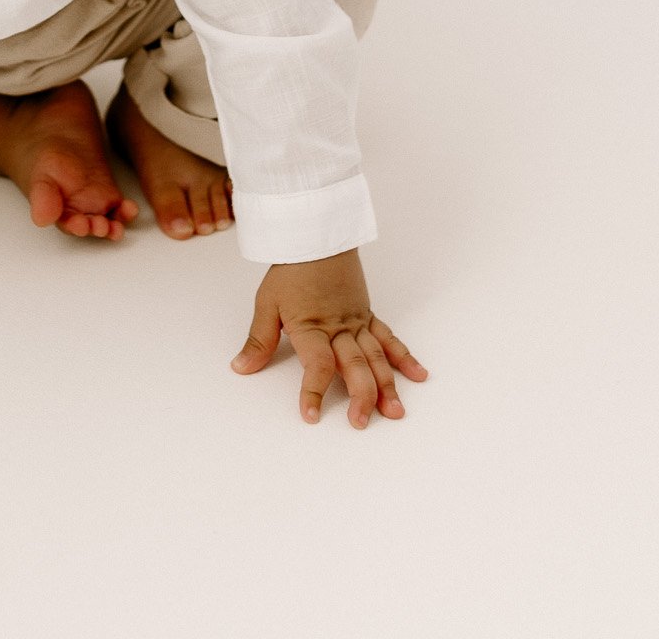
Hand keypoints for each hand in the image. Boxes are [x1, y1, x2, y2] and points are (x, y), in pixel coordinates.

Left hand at [230, 247, 427, 426]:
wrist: (316, 236)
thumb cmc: (291, 269)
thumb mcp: (267, 303)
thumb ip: (259, 340)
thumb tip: (241, 368)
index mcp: (311, 327)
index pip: (316, 365)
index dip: (314, 391)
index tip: (311, 416)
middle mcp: (338, 328)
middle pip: (353, 365)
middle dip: (360, 397)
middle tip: (361, 423)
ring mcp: (356, 322)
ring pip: (375, 356)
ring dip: (386, 385)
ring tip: (394, 412)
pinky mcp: (367, 315)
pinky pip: (388, 338)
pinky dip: (403, 357)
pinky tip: (418, 375)